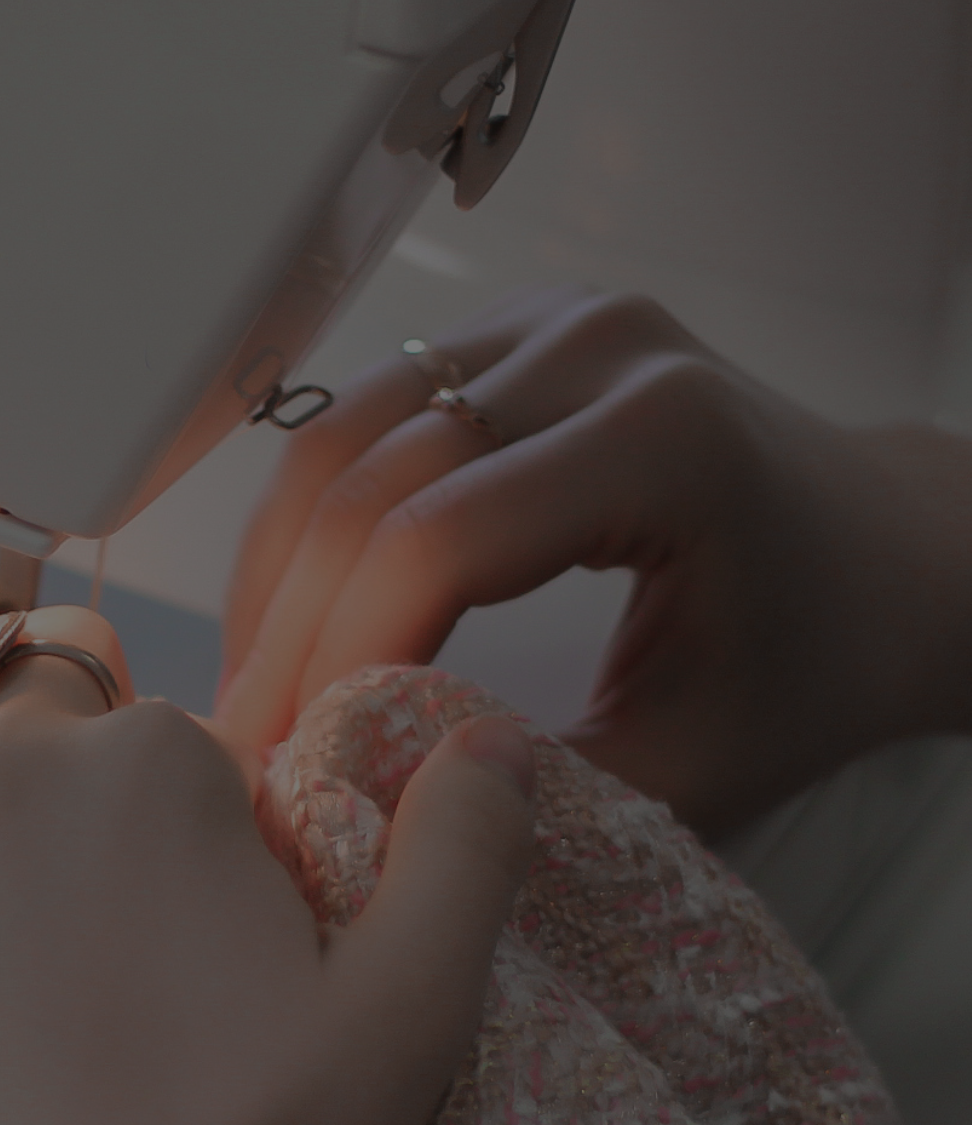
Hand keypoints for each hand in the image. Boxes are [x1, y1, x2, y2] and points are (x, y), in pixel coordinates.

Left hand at [0, 606, 533, 1124]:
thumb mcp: (410, 1012)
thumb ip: (466, 853)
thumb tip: (494, 735)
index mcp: (166, 768)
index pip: (179, 740)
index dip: (197, 827)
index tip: (202, 931)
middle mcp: (20, 770)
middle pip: (45, 721)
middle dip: (74, 774)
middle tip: (95, 906)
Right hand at [219, 286, 971, 835]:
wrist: (881, 560)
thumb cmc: (806, 665)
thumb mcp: (688, 771)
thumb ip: (528, 798)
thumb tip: (362, 803)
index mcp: (661, 438)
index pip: (434, 541)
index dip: (339, 661)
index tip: (297, 764)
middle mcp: (596, 347)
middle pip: (364, 477)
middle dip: (286, 626)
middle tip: (244, 742)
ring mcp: (547, 320)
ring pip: (338, 434)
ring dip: (277, 567)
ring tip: (257, 684)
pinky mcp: (510, 333)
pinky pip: (366, 416)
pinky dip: (313, 520)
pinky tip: (297, 614)